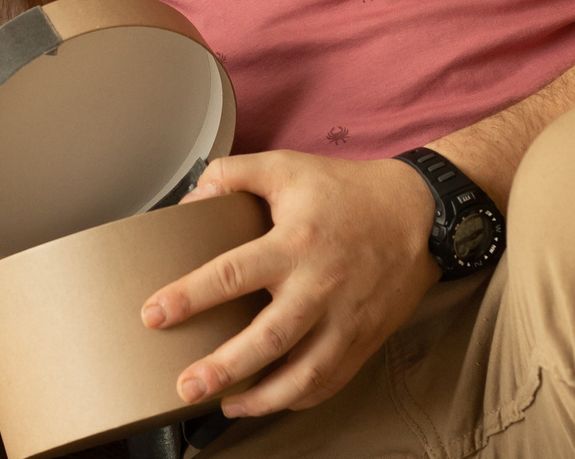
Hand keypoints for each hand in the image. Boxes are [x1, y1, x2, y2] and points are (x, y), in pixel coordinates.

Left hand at [141, 153, 439, 417]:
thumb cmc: (347, 192)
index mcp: (295, 243)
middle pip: (267, 339)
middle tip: (186, 386)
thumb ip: (234, 174)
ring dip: (261, 398)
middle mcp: (319, 287)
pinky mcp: (364, 339)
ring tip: (224, 407)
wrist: (420, 215)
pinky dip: (297, 397)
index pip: (232, 274)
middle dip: (223, 368)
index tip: (154, 315)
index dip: (189, 296)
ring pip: (303, 374)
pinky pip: (330, 381)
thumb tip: (191, 198)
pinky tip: (268, 400)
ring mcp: (345, 320)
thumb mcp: (286, 167)